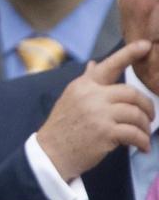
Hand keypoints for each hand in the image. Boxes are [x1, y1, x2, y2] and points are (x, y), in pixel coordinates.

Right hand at [35, 40, 154, 180]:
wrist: (50, 155)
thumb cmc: (62, 128)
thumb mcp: (70, 100)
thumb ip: (87, 83)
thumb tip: (94, 64)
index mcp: (83, 86)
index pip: (109, 66)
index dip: (129, 54)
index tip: (146, 45)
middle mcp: (91, 96)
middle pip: (131, 93)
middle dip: (146, 106)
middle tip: (150, 117)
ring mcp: (99, 114)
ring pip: (136, 114)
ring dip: (145, 126)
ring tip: (144, 135)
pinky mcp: (105, 132)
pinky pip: (134, 133)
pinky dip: (143, 141)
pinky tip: (142, 147)